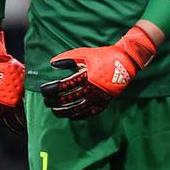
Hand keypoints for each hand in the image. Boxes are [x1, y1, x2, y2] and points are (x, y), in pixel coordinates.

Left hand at [40, 26, 156, 118]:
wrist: (125, 62)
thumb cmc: (103, 56)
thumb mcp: (84, 53)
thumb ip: (67, 58)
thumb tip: (52, 64)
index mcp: (85, 76)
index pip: (62, 86)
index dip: (50, 89)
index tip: (43, 89)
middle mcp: (91, 89)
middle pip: (67, 100)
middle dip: (53, 101)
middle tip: (46, 100)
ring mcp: (98, 97)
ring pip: (77, 109)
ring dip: (63, 111)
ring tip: (55, 110)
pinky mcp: (105, 102)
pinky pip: (89, 113)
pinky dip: (77, 116)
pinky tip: (70, 115)